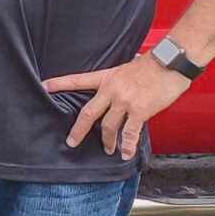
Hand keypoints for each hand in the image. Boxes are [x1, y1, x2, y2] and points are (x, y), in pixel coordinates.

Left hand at [43, 54, 192, 159]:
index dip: (59, 84)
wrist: (171, 62)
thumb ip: (117, 81)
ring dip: (107, 141)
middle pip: (88, 113)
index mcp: (107, 77)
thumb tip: (115, 91)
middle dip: (78, 130)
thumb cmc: (152, 65)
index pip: (78, 80)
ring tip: (108, 149)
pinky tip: (125, 153)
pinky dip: (126, 145)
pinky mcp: (140, 110)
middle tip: (71, 142)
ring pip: (108, 126)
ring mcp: (125, 101)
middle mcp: (112, 89)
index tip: (43, 87)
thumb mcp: (126, 67)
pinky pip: (129, 133)